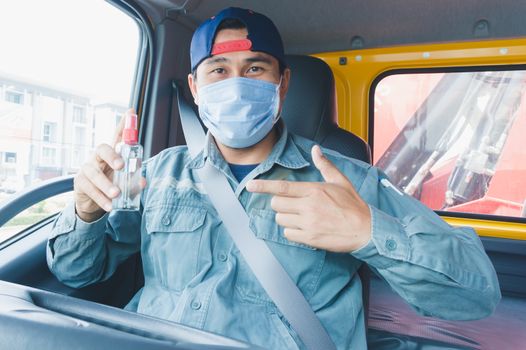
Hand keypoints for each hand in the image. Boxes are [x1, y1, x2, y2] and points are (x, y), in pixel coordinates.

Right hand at [74, 109, 145, 221]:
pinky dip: (101, 198)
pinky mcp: (80, 183)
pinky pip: (89, 189)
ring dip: (106, 184)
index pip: (117, 136)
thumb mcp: (124, 181)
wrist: (91, 202)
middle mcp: (97, 158)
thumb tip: (143, 181)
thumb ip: (134, 180)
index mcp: (111, 154)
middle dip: (111, 155)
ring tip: (117, 194)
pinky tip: (110, 205)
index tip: (131, 112)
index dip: (123, 125)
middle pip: (101, 149)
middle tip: (121, 165)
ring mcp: (87, 169)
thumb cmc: (111, 185)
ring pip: (94, 173)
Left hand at [246, 145, 370, 252]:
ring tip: (300, 216)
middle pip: (277, 203)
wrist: (366, 230)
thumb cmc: (353, 205)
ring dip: (286, 217)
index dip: (263, 186)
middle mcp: (308, 207)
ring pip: (280, 219)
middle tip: (292, 204)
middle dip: (280, 203)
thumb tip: (315, 150)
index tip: (250, 186)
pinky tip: (304, 227)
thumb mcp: (341, 181)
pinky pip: (288, 233)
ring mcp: (308, 223)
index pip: (282, 187)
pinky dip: (292, 230)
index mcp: (314, 190)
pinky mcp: (309, 238)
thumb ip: (325, 165)